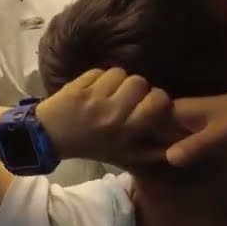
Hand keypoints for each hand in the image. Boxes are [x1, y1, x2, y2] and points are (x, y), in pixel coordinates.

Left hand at [36, 68, 178, 166]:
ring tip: (108, 90)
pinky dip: (97, 77)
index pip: (157, 101)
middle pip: (139, 82)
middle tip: (125, 95)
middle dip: (135, 87)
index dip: (156, 97)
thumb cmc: (89, 146)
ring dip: (116, 79)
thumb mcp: (123, 154)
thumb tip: (178, 142)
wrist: (48, 137)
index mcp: (126, 131)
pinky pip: (98, 71)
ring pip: (119, 73)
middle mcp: (112, 113)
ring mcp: (93, 99)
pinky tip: (93, 88)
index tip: (148, 101)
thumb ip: (152, 150)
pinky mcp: (77, 87)